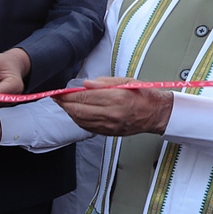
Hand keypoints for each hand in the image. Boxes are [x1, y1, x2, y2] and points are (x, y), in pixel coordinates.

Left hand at [53, 77, 172, 136]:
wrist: (156, 113)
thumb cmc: (143, 95)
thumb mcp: (125, 81)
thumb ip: (104, 82)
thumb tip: (85, 84)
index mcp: (116, 98)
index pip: (84, 96)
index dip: (68, 95)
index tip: (59, 92)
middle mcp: (112, 113)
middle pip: (79, 110)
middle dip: (64, 103)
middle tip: (56, 97)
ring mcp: (110, 125)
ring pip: (81, 120)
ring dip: (69, 112)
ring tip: (64, 104)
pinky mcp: (109, 132)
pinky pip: (87, 127)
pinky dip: (78, 120)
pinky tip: (75, 114)